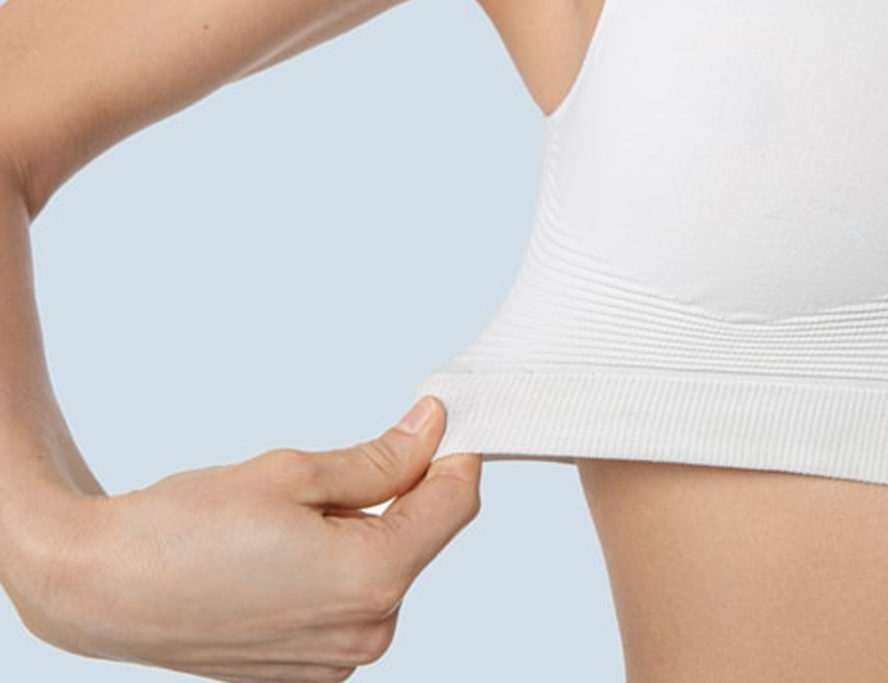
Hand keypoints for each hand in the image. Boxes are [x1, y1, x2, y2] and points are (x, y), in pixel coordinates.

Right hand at [3, 395, 480, 682]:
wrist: (105, 590)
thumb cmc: (185, 528)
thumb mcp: (292, 473)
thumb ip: (380, 459)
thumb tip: (432, 431)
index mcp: (371, 578)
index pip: (455, 504)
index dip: (454, 454)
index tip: (438, 421)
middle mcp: (369, 630)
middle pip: (421, 538)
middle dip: (400, 494)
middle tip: (336, 472)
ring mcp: (342, 659)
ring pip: (387, 570)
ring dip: (365, 534)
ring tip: (291, 523)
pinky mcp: (318, 669)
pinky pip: (354, 604)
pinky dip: (339, 570)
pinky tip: (284, 558)